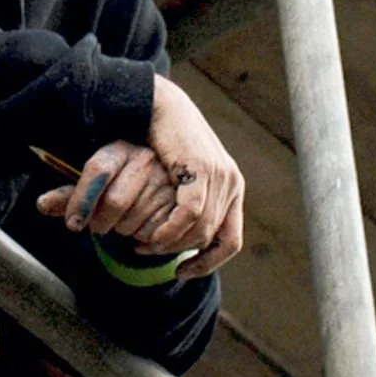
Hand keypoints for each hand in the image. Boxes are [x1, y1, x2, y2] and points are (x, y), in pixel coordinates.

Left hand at [35, 140, 181, 242]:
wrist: (160, 183)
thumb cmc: (116, 186)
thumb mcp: (91, 186)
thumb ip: (69, 196)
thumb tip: (40, 204)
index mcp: (118, 149)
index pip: (97, 171)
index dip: (81, 200)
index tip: (72, 224)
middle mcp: (145, 158)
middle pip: (115, 202)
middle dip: (102, 223)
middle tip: (101, 225)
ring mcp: (166, 180)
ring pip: (134, 220)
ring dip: (123, 232)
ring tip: (126, 223)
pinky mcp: (182, 203)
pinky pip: (155, 233)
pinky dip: (144, 242)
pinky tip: (142, 232)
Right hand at [141, 77, 243, 276]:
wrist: (160, 104)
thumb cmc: (164, 140)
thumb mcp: (183, 175)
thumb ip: (189, 198)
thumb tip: (182, 231)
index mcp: (232, 186)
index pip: (230, 240)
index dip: (208, 263)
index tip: (182, 272)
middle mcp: (231, 182)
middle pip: (211, 238)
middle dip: (179, 253)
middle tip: (148, 254)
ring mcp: (219, 175)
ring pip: (200, 229)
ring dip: (170, 245)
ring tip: (144, 246)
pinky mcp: (201, 168)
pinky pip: (191, 213)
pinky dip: (171, 231)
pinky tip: (152, 237)